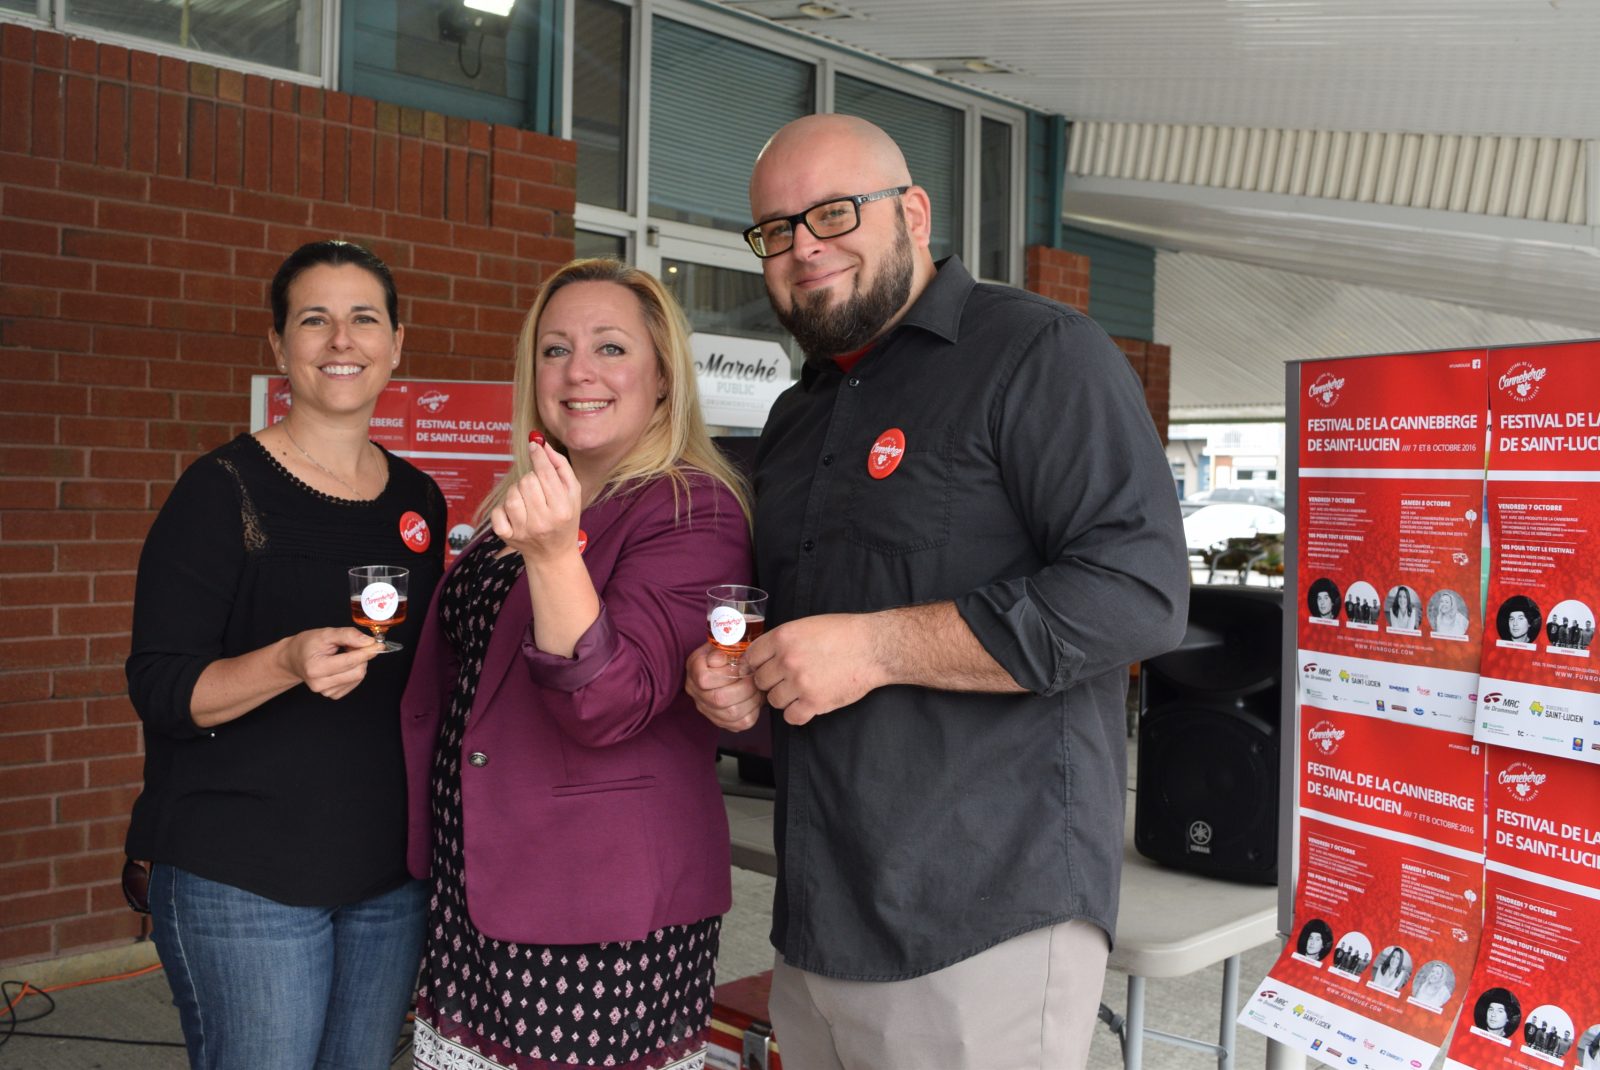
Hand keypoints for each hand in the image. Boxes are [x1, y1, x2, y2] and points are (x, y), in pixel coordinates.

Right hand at [280, 627, 383, 699]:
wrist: (294, 658)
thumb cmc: (307, 645)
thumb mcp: (326, 633)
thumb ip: (348, 635)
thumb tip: (369, 642)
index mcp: (315, 668)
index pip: (350, 662)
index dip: (367, 652)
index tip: (378, 644)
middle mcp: (320, 684)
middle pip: (357, 672)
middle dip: (361, 657)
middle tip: (352, 646)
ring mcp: (326, 692)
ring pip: (358, 677)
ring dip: (357, 663)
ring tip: (343, 654)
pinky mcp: (333, 694)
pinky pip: (354, 682)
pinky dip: (353, 671)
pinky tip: (342, 665)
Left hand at [490, 439, 582, 560]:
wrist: (553, 555)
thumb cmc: (564, 520)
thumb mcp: (572, 494)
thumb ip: (561, 467)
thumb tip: (542, 445)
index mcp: (562, 509)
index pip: (546, 474)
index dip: (538, 456)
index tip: (534, 446)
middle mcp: (543, 521)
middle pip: (527, 481)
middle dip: (531, 479)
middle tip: (537, 489)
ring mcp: (523, 530)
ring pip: (511, 494)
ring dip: (517, 492)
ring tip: (527, 501)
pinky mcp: (507, 536)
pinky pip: (498, 511)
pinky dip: (503, 509)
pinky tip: (515, 514)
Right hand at [684, 643, 764, 731]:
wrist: (728, 665)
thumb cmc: (729, 653)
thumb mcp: (725, 642)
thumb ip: (724, 647)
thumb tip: (721, 657)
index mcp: (694, 669)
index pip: (704, 679)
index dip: (728, 673)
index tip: (744, 665)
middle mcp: (696, 692)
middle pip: (719, 699)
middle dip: (745, 688)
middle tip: (756, 678)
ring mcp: (707, 709)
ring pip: (731, 714)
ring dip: (751, 700)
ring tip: (757, 688)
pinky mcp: (722, 722)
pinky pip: (740, 723)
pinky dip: (753, 711)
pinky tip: (755, 699)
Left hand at [745, 614, 884, 725]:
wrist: (873, 648)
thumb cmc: (843, 634)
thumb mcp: (806, 625)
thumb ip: (782, 641)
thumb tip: (761, 657)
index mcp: (783, 637)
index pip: (751, 657)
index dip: (757, 664)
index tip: (765, 668)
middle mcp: (787, 660)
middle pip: (761, 681)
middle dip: (772, 681)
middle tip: (787, 679)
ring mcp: (800, 683)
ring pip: (774, 700)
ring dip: (785, 697)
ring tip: (802, 689)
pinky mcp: (815, 702)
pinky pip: (791, 717)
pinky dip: (797, 713)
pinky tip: (807, 704)